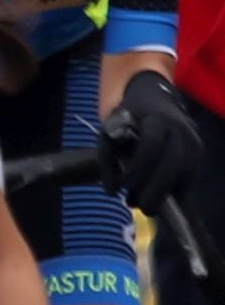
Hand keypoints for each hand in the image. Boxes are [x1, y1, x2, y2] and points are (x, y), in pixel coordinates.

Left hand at [112, 70, 203, 210]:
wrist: (153, 98)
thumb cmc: (127, 117)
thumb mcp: (108, 130)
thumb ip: (106, 159)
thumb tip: (111, 191)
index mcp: (157, 119)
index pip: (152, 145)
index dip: (138, 168)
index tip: (123, 186)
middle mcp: (181, 129)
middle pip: (173, 164)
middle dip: (156, 190)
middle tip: (139, 206)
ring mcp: (193, 140)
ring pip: (185, 173)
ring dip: (166, 193)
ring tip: (144, 204)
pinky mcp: (198, 151)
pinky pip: (190, 175)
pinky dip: (175, 189)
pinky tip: (159, 196)